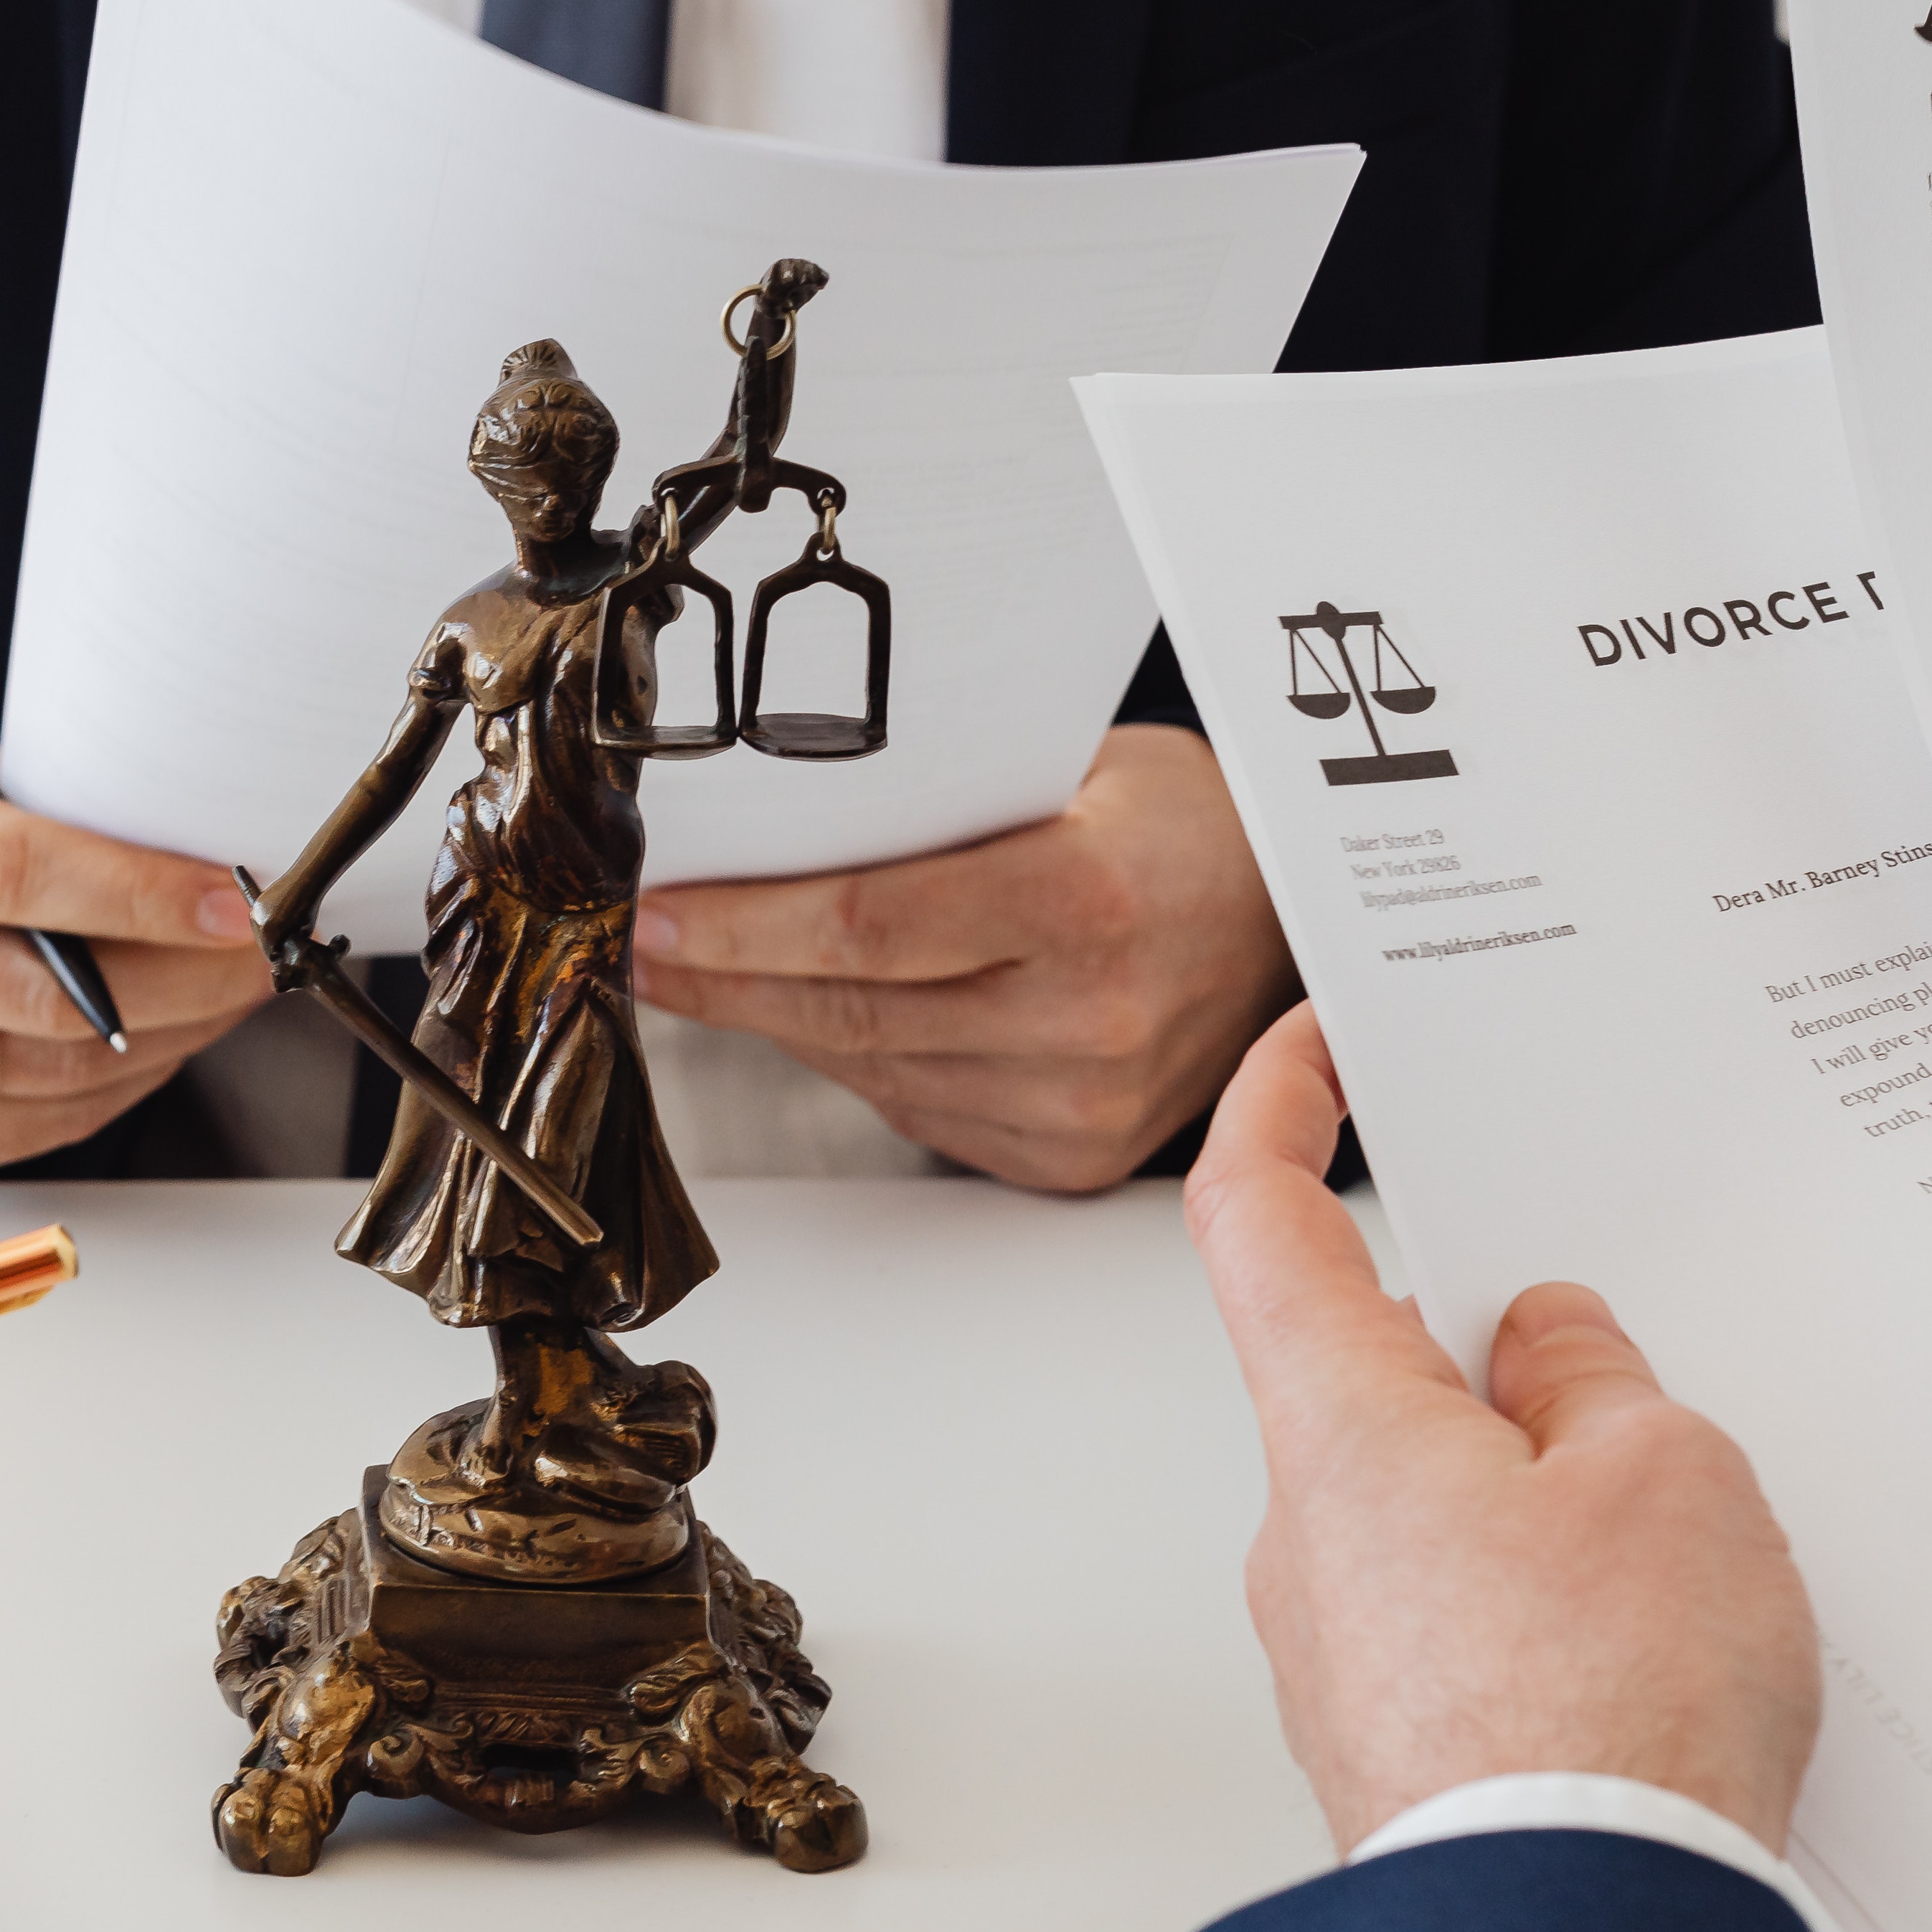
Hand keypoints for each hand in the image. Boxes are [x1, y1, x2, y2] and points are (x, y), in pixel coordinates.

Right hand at [0, 749, 269, 1176]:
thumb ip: (76, 816)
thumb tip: (228, 874)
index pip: (8, 871)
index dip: (138, 894)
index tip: (235, 906)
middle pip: (41, 989)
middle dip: (184, 977)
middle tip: (263, 956)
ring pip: (51, 1066)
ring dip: (168, 1034)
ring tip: (222, 993)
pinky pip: (35, 1122)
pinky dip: (119, 1087)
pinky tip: (158, 1040)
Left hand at [626, 724, 1292, 1189]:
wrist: (1292, 925)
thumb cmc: (1176, 826)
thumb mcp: (1066, 774)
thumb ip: (932, 810)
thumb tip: (765, 832)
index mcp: (1088, 903)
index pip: (867, 924)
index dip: (741, 925)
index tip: (653, 909)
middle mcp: (1089, 1021)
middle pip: (848, 1006)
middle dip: (721, 975)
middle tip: (639, 941)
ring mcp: (1080, 1105)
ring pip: (867, 1066)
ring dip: (771, 1017)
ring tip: (700, 969)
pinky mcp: (1067, 1156)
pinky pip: (914, 1105)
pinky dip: (849, 1057)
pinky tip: (806, 1012)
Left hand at [1186, 1005, 1819, 1854]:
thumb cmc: (1608, 1716)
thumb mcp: (1665, 1478)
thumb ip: (1598, 1382)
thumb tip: (1550, 1353)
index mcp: (1340, 1425)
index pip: (1259, 1217)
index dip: (1277, 1108)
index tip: (1313, 1045)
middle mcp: (1305, 1533)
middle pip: (1380, 1376)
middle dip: (1505, 1356)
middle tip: (1634, 1371)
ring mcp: (1344, 1650)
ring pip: (1440, 1506)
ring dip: (1547, 1495)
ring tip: (1686, 1545)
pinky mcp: (1400, 1742)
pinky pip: (1470, 1619)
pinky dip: (1555, 1602)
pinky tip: (1661, 1647)